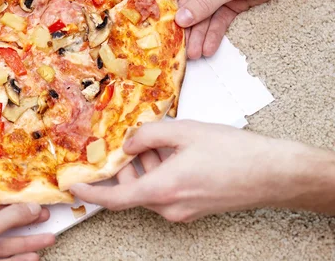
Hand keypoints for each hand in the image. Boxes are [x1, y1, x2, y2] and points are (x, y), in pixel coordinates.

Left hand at [0, 199, 54, 259]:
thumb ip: (10, 216)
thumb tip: (31, 207)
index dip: (9, 203)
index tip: (29, 202)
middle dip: (22, 224)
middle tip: (42, 217)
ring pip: (0, 244)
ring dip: (24, 243)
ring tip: (46, 239)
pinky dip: (15, 258)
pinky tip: (31, 257)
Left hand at [70, 120, 304, 221]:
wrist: (273, 173)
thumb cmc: (233, 152)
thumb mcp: (184, 132)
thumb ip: (147, 135)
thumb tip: (127, 143)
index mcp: (162, 190)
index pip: (114, 198)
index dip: (90, 193)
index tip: (72, 186)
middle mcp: (169, 207)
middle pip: (132, 188)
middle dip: (128, 164)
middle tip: (136, 138)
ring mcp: (182, 212)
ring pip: (148, 188)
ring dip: (147, 165)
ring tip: (166, 141)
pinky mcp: (193, 209)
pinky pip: (164, 191)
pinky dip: (161, 172)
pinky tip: (177, 152)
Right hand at [168, 0, 304, 58]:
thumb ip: (206, 2)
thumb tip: (181, 19)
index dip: (165, 9)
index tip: (159, 29)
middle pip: (184, 7)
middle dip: (183, 28)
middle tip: (177, 48)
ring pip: (200, 18)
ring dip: (197, 36)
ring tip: (194, 55)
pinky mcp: (226, 4)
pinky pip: (216, 21)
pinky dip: (213, 35)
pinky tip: (208, 48)